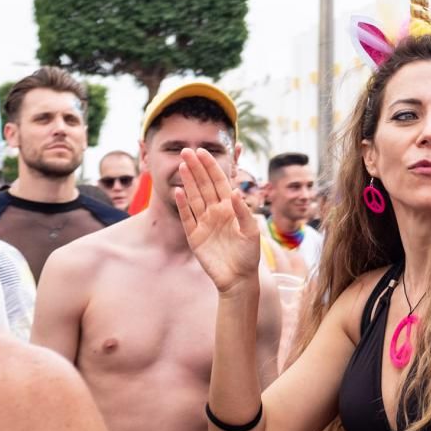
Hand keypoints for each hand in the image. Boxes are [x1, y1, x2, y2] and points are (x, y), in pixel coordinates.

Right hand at [175, 148, 260, 293]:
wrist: (238, 279)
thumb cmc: (249, 255)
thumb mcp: (251, 232)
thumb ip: (243, 211)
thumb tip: (234, 191)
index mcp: (231, 208)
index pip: (219, 182)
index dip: (211, 167)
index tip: (202, 152)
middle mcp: (216, 212)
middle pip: (204, 186)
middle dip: (196, 168)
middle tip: (187, 151)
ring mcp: (204, 223)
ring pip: (194, 198)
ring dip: (189, 181)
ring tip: (182, 165)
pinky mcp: (195, 236)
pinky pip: (187, 217)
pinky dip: (182, 205)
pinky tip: (178, 191)